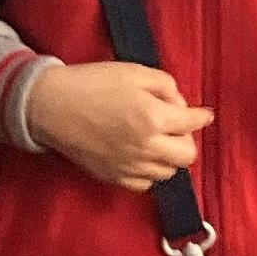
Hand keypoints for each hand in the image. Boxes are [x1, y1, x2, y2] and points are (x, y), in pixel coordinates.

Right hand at [27, 60, 209, 190]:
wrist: (51, 106)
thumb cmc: (91, 83)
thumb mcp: (133, 71)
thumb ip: (165, 85)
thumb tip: (178, 103)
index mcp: (152, 117)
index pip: (192, 123)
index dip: (202, 116)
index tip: (204, 114)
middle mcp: (146, 147)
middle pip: (187, 156)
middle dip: (186, 139)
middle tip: (174, 126)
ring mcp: (131, 167)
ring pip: (168, 173)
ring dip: (168, 156)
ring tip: (154, 139)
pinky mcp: (115, 178)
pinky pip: (146, 184)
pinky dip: (149, 172)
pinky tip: (140, 155)